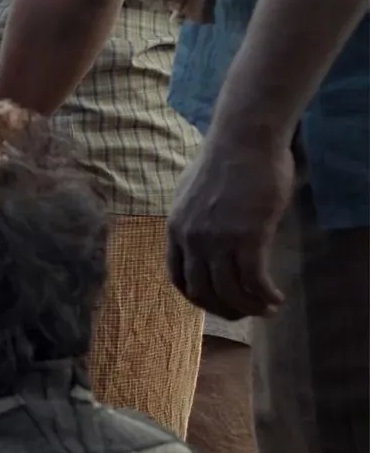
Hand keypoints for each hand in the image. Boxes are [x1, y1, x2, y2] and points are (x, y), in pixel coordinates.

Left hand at [167, 133, 290, 318]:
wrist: (242, 140)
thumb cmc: (225, 161)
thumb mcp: (193, 193)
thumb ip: (195, 218)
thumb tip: (204, 233)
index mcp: (175, 229)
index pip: (177, 277)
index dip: (197, 297)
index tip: (216, 303)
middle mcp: (191, 239)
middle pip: (202, 291)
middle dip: (225, 309)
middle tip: (246, 313)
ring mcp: (218, 240)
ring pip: (230, 291)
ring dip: (250, 307)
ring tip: (268, 308)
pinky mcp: (247, 237)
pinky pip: (255, 281)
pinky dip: (266, 296)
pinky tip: (277, 298)